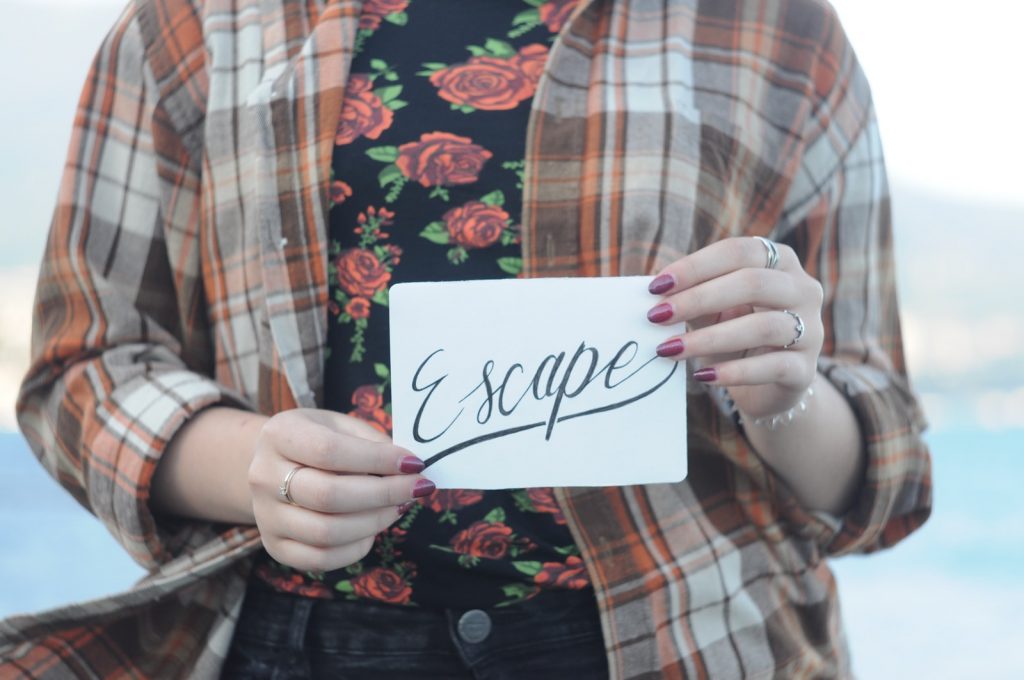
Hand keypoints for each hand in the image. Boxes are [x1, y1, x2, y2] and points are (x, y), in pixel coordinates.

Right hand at [247, 408, 433, 571]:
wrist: (275, 465)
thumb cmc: (318, 440)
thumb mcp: (340, 425)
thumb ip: (372, 443)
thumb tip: (410, 468)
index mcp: (279, 435)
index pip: (330, 451)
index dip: (377, 459)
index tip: (414, 463)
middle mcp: (263, 476)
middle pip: (328, 496)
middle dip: (384, 494)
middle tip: (418, 488)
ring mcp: (266, 516)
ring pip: (326, 532)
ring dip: (375, 521)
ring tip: (399, 506)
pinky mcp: (276, 546)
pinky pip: (322, 559)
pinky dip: (357, 547)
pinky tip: (374, 527)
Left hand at [646, 236, 824, 419]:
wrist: (768, 386)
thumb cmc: (735, 334)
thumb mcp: (714, 310)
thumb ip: (693, 296)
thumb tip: (654, 292)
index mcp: (780, 262)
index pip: (739, 252)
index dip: (696, 266)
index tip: (657, 286)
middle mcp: (803, 290)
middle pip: (753, 283)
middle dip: (699, 298)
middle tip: (658, 316)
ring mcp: (811, 330)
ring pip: (763, 326)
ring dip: (709, 338)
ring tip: (670, 349)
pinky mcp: (805, 370)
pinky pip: (772, 367)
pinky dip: (734, 372)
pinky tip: (703, 376)